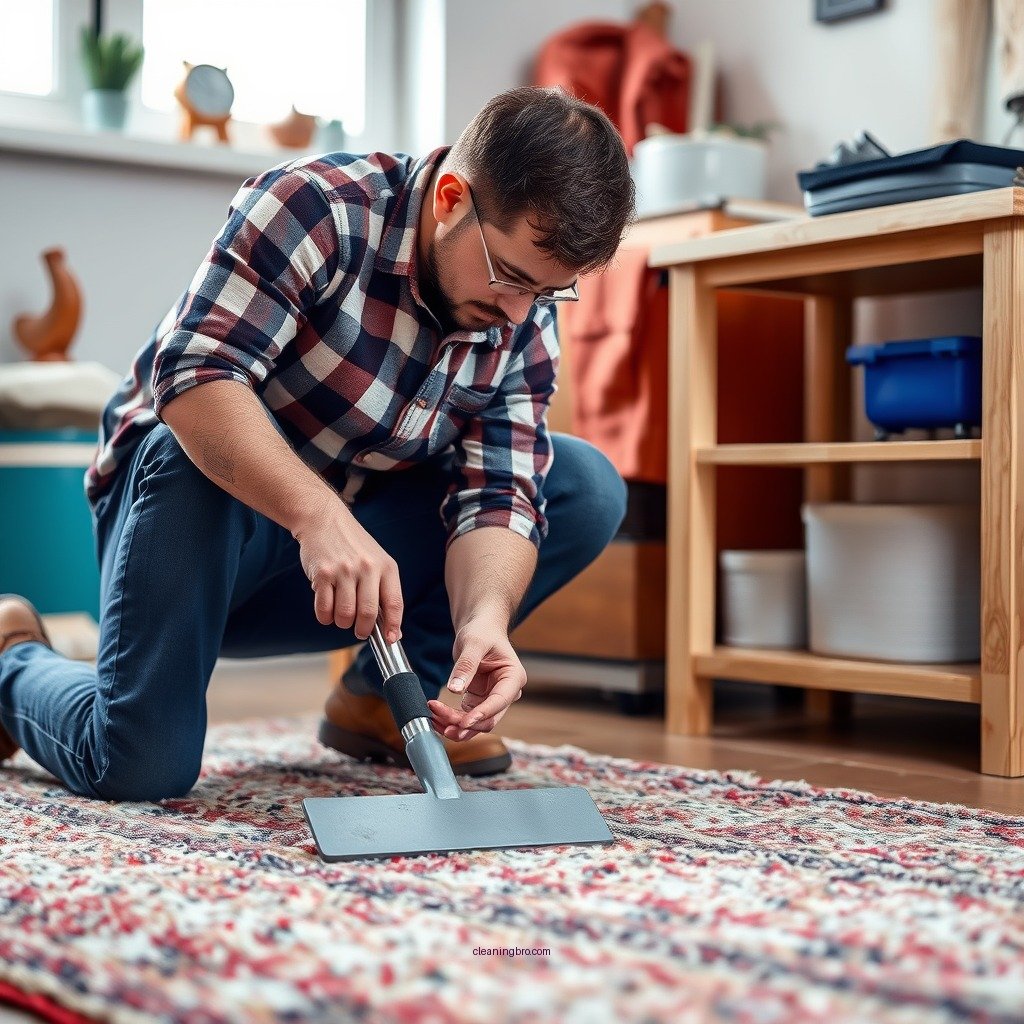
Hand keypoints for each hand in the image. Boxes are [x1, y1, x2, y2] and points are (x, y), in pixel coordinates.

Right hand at [294, 495, 402, 641]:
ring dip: (342, 622)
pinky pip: (324, 609)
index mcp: (386, 567)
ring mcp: (344, 571)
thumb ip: (384, 591)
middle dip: (363, 630)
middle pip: (367, 614)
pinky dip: (325, 616)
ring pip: (344, 615)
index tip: (390, 639)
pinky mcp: (322, 574)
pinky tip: (327, 608)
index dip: (393, 626)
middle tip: (359, 630)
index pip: (395, 603)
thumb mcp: (376, 561)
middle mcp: (367, 568)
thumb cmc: (353, 546)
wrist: (324, 520)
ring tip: (341, 614)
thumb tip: (392, 629)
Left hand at [427, 615, 525, 740]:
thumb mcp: (474, 643)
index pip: (499, 702)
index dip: (482, 714)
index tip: (464, 722)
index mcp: (513, 678)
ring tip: (435, 721)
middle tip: (442, 722)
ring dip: (456, 726)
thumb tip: (455, 689)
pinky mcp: (479, 701)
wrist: (480, 629)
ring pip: (476, 723)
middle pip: (488, 718)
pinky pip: (466, 717)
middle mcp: (506, 692)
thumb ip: (466, 665)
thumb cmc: (483, 631)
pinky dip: (451, 720)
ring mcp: (492, 699)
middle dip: (465, 724)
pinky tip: (436, 716)